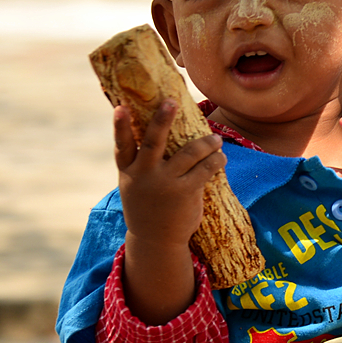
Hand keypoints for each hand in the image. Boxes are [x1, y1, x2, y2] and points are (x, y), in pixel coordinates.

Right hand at [115, 100, 225, 322]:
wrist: (155, 241)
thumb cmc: (147, 205)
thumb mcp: (135, 185)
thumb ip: (140, 163)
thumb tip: (158, 132)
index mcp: (128, 171)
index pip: (122, 144)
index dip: (120, 125)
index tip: (120, 107)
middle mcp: (144, 175)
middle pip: (153, 141)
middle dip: (162, 119)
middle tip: (171, 101)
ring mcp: (165, 184)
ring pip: (189, 153)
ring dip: (206, 142)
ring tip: (216, 139)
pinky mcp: (185, 192)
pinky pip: (205, 169)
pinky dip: (215, 160)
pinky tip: (221, 157)